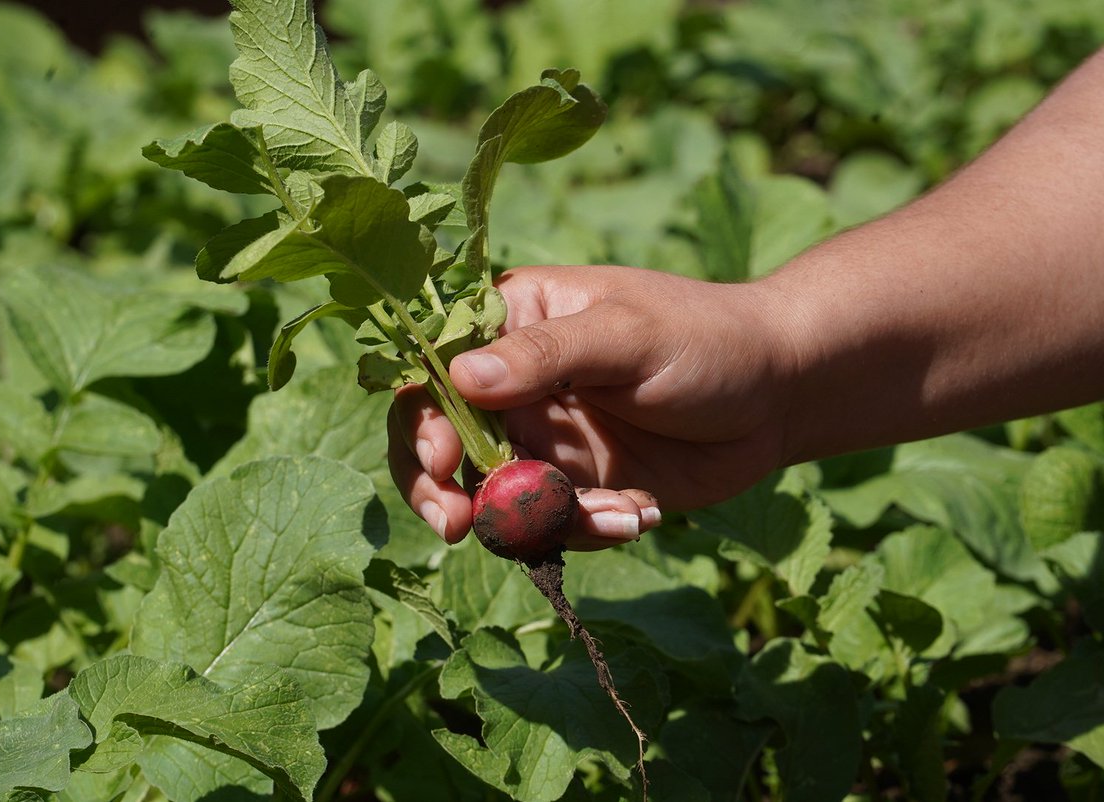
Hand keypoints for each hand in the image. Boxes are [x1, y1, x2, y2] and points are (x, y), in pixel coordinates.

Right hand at [387, 264, 795, 549]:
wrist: (779, 394)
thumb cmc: (706, 339)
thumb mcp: (628, 336)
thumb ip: (548, 355)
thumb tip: (459, 377)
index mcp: (512, 324)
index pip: (436, 370)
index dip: (423, 421)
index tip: (442, 462)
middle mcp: (515, 385)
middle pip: (442, 442)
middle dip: (440, 489)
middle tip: (455, 525)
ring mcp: (545, 439)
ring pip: (492, 495)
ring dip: (530, 521)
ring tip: (611, 515)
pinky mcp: (578, 485)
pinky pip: (551, 523)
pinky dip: (587, 530)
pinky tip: (640, 515)